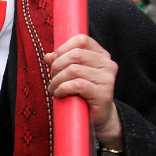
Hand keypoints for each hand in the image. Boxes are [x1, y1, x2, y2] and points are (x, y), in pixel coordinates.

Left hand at [44, 34, 121, 149]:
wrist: (98, 116)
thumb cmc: (82, 92)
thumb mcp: (71, 74)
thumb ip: (61, 62)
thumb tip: (48, 56)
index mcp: (101, 55)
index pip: (82, 40)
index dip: (64, 47)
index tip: (55, 60)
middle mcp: (108, 64)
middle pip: (75, 55)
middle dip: (57, 66)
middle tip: (52, 78)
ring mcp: (108, 78)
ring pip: (73, 70)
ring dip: (57, 80)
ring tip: (54, 88)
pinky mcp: (104, 93)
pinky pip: (77, 85)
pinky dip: (63, 88)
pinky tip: (60, 94)